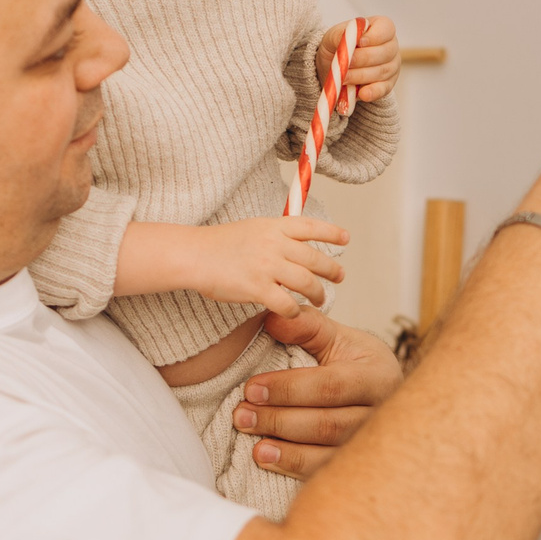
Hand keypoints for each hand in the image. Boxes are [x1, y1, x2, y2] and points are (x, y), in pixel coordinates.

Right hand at [185, 216, 350, 314]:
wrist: (194, 255)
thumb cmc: (219, 244)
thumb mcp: (253, 227)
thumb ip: (275, 234)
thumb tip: (296, 242)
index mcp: (274, 227)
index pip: (311, 227)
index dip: (332, 233)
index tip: (346, 238)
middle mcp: (275, 244)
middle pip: (315, 258)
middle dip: (332, 270)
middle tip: (339, 277)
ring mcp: (267, 266)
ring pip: (307, 282)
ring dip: (318, 293)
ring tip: (321, 299)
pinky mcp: (257, 288)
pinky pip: (287, 303)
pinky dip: (295, 310)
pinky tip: (295, 312)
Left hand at [235, 308, 403, 479]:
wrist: (378, 390)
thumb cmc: (354, 361)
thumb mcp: (336, 337)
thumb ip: (306, 327)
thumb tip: (272, 318)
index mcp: (376, 376)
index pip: (330, 386)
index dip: (288, 389)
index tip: (251, 389)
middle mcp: (380, 413)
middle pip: (327, 424)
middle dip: (279, 420)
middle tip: (241, 415)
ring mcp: (370, 443)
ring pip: (327, 453)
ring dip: (285, 450)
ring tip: (252, 444)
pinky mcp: (356, 462)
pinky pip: (325, 470)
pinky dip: (293, 466)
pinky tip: (267, 459)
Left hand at [318, 16, 400, 104]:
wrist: (335, 67)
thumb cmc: (338, 46)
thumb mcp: (333, 37)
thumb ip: (339, 35)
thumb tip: (346, 37)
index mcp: (381, 27)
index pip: (386, 28)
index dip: (375, 35)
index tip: (360, 42)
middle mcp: (391, 46)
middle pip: (385, 52)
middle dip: (363, 59)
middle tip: (346, 62)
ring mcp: (392, 67)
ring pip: (381, 72)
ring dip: (361, 76)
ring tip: (343, 77)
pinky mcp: (387, 85)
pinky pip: (383, 89)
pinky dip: (372, 92)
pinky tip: (362, 94)